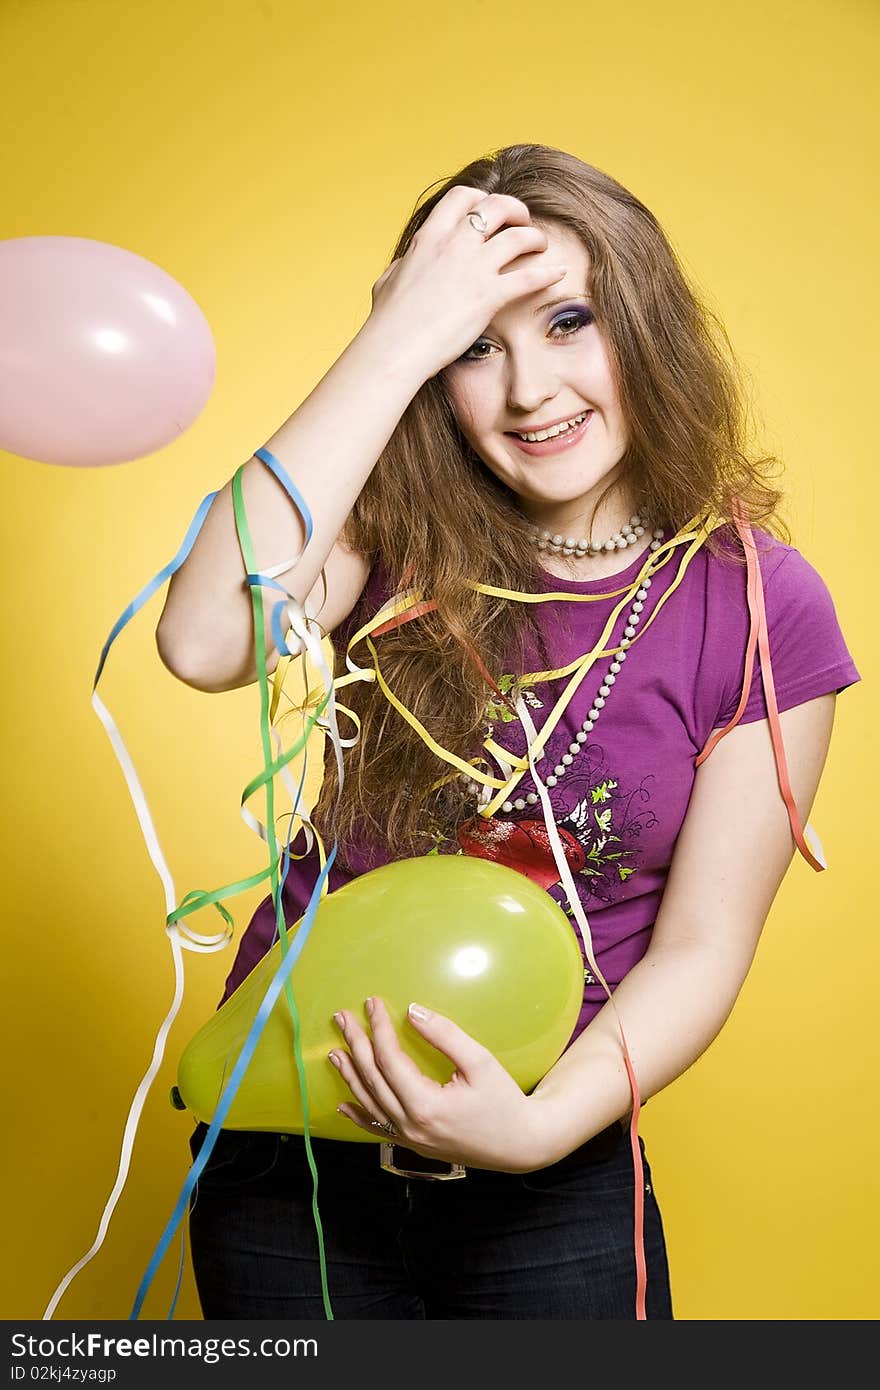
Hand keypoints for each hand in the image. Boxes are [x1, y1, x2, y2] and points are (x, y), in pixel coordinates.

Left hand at [328, 996, 550, 1172]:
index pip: (389, 1059)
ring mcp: (409, 1139)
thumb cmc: (505, 1102)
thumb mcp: (480, 1062)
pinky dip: (358, 1115)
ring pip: (369, 1103)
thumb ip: (444, 1035)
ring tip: (336, 1051)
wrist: (521, 1145)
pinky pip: (378, 1129)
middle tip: (343, 1018)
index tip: (372, 1004)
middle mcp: (410, 1125)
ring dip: (350, 1075)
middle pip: (372, 1078)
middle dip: (356, 1044)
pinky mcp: (414, 1145)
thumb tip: (412, 1011)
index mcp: (425, 1105)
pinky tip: (343, 1104)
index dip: (378, 1028)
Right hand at [367, 184, 567, 376]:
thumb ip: (404, 266)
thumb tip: (404, 264)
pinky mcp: (488, 296)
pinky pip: (529, 277)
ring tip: (540, 245)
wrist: (395, 349)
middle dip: (515, 209)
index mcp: (430, 238)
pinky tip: (559, 274)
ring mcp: (473, 269)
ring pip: (517, 236)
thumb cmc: (387, 323)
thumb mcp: (388, 281)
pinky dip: (548, 273)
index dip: (481, 199)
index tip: (489, 210)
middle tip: (523, 221)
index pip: (462, 198)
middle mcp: (454, 245)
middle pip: (496, 207)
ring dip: (534, 237)